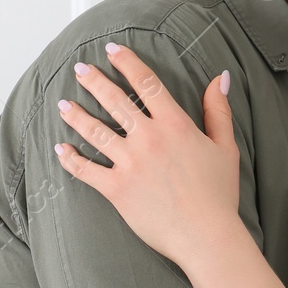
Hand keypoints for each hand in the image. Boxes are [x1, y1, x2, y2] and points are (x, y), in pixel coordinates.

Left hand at [53, 42, 240, 265]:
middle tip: (79, 70)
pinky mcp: (117, 189)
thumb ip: (218, 110)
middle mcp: (149, 139)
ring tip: (63, 105)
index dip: (127, 63)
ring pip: (95, 132)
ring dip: (76, 116)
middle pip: (114, 102)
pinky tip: (61, 149)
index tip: (112, 51)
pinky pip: (86, 171)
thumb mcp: (226, 147)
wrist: (206, 236)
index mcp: (175, 125)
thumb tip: (218, 76)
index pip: (146, 84)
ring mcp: (130, 164)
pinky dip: (71, 159)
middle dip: (94, 82)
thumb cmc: (219, 194)